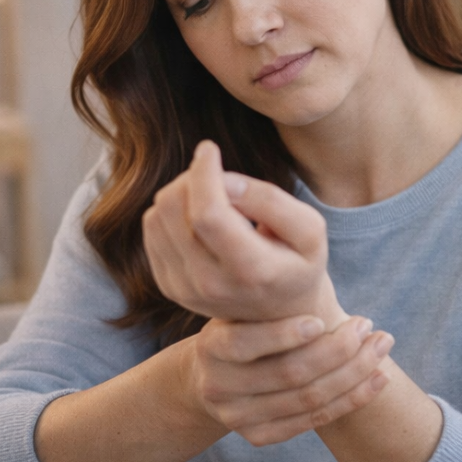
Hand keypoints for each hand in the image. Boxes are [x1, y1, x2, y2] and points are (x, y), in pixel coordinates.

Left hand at [143, 141, 346, 326]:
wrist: (281, 314)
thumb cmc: (298, 262)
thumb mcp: (308, 229)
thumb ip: (270, 200)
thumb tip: (225, 181)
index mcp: (251, 271)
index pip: (208, 214)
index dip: (203, 173)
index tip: (210, 148)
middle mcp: (211, 285)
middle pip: (175, 210)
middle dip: (193, 177)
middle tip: (218, 175)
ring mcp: (185, 289)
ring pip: (156, 216)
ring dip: (180, 192)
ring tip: (212, 196)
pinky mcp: (168, 285)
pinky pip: (152, 229)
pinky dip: (171, 211)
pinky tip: (198, 216)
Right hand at [182, 313, 394, 445]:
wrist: (211, 376)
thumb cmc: (240, 327)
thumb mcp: (241, 308)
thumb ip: (265, 294)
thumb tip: (297, 251)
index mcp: (210, 348)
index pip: (246, 343)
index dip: (285, 334)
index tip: (323, 319)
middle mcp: (218, 387)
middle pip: (288, 373)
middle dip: (337, 349)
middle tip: (367, 324)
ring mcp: (238, 417)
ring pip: (309, 399)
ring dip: (355, 372)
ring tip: (381, 345)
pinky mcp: (259, 437)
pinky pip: (314, 420)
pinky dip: (352, 399)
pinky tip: (378, 377)